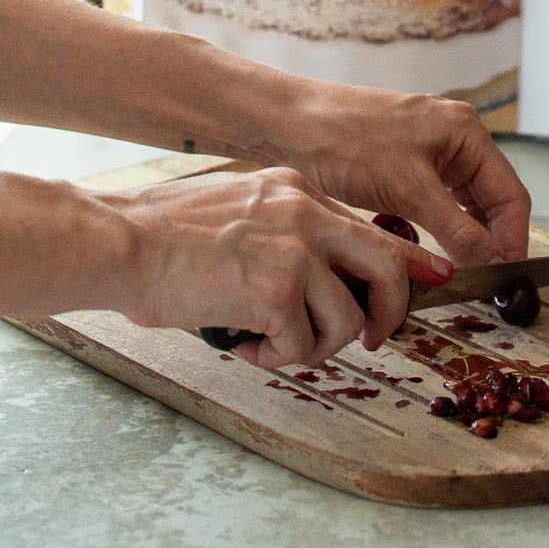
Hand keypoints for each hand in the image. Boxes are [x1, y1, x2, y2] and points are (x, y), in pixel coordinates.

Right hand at [95, 164, 453, 370]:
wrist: (119, 241)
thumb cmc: (160, 236)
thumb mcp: (236, 212)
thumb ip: (281, 234)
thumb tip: (314, 284)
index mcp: (295, 189)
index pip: (371, 226)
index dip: (406, 263)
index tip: (429, 281)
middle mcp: (304, 211)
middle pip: (388, 265)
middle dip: (387, 312)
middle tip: (368, 340)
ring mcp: (294, 247)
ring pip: (348, 317)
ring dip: (315, 347)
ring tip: (272, 345)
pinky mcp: (276, 287)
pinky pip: (302, 343)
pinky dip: (278, 358)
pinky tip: (245, 346)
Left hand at [253, 82, 533, 273]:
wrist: (285, 125)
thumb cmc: (344, 141)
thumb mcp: (408, 189)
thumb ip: (458, 228)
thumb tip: (494, 262)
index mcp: (465, 131)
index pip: (510, 194)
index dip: (512, 239)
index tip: (504, 279)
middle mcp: (451, 137)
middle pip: (488, 201)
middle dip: (484, 241)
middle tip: (475, 283)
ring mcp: (425, 150)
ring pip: (457, 206)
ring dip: (456, 238)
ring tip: (447, 271)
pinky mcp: (399, 165)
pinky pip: (429, 204)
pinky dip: (428, 228)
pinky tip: (415, 248)